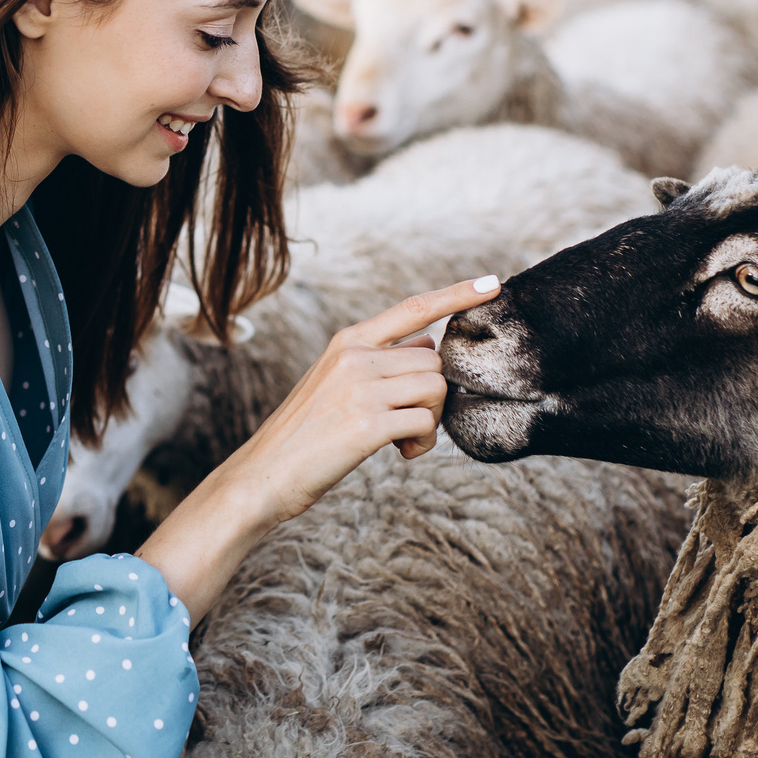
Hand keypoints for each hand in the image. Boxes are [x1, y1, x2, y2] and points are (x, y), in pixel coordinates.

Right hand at [225, 276, 503, 527]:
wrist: (264, 474)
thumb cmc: (305, 433)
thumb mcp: (335, 381)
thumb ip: (379, 360)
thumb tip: (427, 344)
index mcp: (348, 341)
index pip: (414, 308)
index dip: (457, 294)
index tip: (493, 283)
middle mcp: (355, 356)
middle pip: (434, 361)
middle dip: (433, 395)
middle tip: (410, 424)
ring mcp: (360, 388)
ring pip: (435, 388)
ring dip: (431, 420)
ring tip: (405, 441)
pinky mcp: (366, 423)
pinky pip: (425, 422)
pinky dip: (423, 442)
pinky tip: (402, 453)